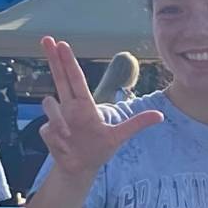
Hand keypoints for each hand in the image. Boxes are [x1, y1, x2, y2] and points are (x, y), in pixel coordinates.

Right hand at [36, 36, 162, 181]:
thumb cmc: (99, 149)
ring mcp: (57, 117)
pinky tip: (65, 148)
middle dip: (52, 58)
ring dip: (58, 120)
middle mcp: (70, 106)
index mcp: (85, 104)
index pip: (76, 78)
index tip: (62, 44)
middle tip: (47, 38)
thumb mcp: (119, 136)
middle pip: (59, 77)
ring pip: (50, 104)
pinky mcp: (48, 131)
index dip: (69, 62)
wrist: (81, 169)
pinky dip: (57, 140)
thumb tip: (160, 115)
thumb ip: (136, 124)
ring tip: (68, 136)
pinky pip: (49, 129)